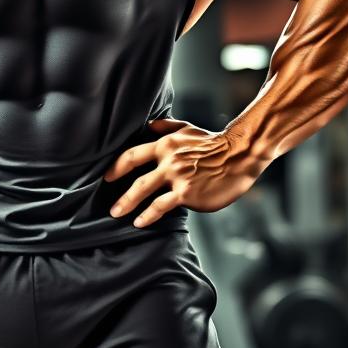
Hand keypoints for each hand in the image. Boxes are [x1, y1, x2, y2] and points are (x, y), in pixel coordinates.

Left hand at [104, 117, 256, 226]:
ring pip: (144, 190)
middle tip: (109, 206)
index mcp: (165, 143)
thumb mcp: (187, 128)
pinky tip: (140, 222)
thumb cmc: (214, 143)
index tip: (107, 176)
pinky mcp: (187, 193)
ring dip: (128, 204)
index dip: (117, 166)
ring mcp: (177, 176)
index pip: (133, 154)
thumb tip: (149, 125)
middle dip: (119, 192)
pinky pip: (162, 205)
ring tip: (118, 214)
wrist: (240, 156)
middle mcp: (168, 159)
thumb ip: (166, 127)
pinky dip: (148, 215)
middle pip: (135, 176)